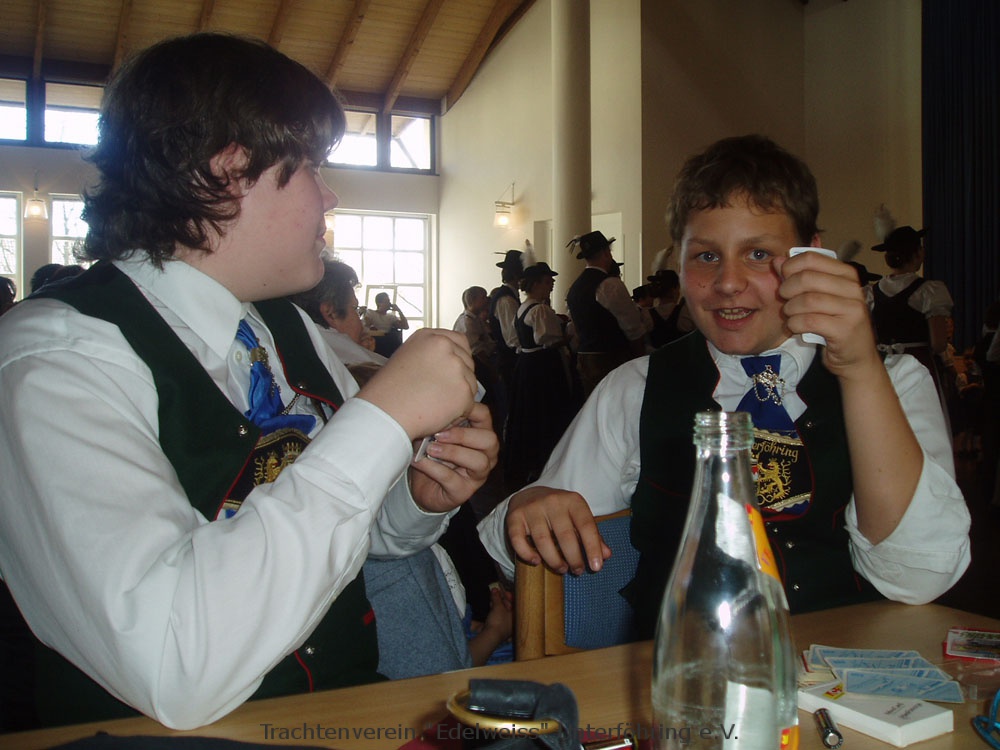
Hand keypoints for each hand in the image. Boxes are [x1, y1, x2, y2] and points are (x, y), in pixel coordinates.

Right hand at [357, 328, 477, 439]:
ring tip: (434, 404)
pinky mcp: (463, 389)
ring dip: (459, 396)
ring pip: (470, 384)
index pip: (459, 340)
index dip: (458, 357)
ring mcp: (456, 367)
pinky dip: (458, 412)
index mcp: (430, 337)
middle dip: (459, 379)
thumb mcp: (406, 358)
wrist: (385, 411)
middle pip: (468, 363)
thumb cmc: (388, 391)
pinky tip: (438, 413)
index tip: (451, 371)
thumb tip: (449, 362)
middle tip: (439, 394)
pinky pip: (469, 403)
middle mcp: (445, 346)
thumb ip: (430, 356)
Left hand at [408, 402, 498, 512]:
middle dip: (463, 435)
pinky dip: (434, 468)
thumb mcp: (438, 432)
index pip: (485, 416)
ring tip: (430, 449)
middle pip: (489, 440)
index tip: (447, 411)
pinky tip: (420, 461)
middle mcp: (486, 455)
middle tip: (439, 434)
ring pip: (478, 461)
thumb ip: (444, 420)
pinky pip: (453, 478)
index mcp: (481, 435)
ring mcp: (478, 475)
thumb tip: (437, 405)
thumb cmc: (433, 454)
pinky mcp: (464, 491)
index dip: (469, 411)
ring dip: (452, 452)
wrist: (422, 484)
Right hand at [468, 585, 513, 666]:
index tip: (502, 590)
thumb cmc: (498, 621)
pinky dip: (495, 609)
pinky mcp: (498, 626)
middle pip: (509, 606)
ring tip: (492, 597)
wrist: (490, 637)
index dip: (509, 595)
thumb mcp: (498, 607)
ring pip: (503, 610)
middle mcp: (513, 620)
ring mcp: (506, 624)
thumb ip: (496, 597)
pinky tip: (490, 605)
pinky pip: (498, 615)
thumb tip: (494, 589)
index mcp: (517, 616)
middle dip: (501, 598)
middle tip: (496, 592)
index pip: (516, 603)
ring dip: (497, 603)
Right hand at [504, 486, 610, 574]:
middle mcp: (552, 501)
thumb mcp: (578, 518)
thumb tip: (606, 555)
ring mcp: (531, 509)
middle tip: (578, 571)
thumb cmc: (559, 512)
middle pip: (565, 536)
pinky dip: (527, 555)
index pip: (586, 525)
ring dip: (554, 560)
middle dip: (574, 558)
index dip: (592, 547)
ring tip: (562, 568)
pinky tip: (536, 561)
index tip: (596, 567)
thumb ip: (593, 536)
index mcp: (572, 500)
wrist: (529, 495)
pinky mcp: (514, 517)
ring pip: (543, 541)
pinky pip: (518, 541)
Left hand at [775, 251, 880, 379]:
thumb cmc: (834, 324)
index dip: (790, 267)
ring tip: (790, 315)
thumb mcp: (819, 297)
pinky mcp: (845, 329)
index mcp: (846, 274)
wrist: (856, 357)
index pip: (811, 258)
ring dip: (790, 309)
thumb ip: (800, 277)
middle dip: (787, 289)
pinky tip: (795, 327)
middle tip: (784, 300)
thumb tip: (777, 260)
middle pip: (806, 278)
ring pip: (807, 300)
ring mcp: (852, 309)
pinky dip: (794, 324)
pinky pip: (809, 321)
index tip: (783, 279)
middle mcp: (852, 288)